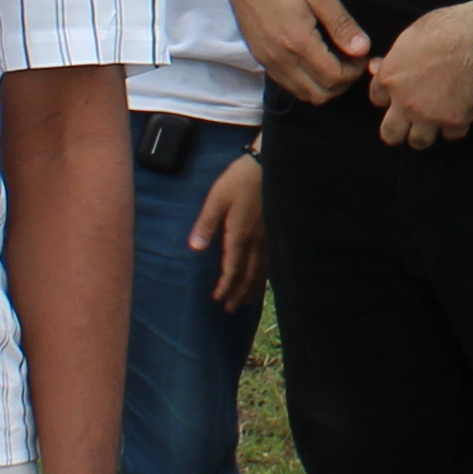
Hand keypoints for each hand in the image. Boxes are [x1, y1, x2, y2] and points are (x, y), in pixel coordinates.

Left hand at [191, 148, 267, 313]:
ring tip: (246, 301)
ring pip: (263, 272)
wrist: (270, 164)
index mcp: (240, 235)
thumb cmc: (240, 180)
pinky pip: (272, 262)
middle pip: (249, 276)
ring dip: (253, 289)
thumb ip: (206, 224)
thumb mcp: (217, 198)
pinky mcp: (276, 232)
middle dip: (239, 294)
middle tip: (231, 308)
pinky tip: (263, 279)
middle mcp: (257, 242)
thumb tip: (195, 248)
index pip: (233, 269)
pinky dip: (266, 276)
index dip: (225, 286)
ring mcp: (270, 238)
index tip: (217, 298)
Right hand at [220, 0, 375, 102]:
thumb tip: (361, 49)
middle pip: (320, 94)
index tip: (361, 54)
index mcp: (298, 41)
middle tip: (352, 60)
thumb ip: (341, 22)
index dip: (354, 71)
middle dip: (342, 83)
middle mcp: (280, 58)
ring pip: (303, 93)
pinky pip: (287, 84)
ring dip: (324, 85)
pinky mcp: (260, 58)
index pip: (334, 78)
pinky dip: (306, 81)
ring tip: (335, 60)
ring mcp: (267, 60)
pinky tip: (314, 59)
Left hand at [366, 3, 472, 148]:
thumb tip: (377, 67)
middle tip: (407, 122)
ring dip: (424, 132)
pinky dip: (453, 127)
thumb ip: (393, 57)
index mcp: (390, 78)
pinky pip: (450, 135)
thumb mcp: (411, 35)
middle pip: (390, 133)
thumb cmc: (445, 28)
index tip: (398, 93)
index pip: (376, 100)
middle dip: (396, 129)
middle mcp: (405, 102)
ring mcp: (430, 115)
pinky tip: (457, 114)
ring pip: (418, 142)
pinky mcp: (456, 121)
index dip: (388, 96)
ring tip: (432, 122)